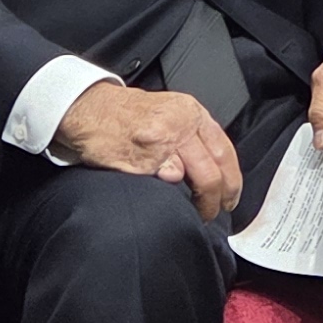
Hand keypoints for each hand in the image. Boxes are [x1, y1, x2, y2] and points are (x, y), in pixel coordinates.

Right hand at [51, 82, 242, 217]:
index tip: (231, 197)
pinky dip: (170, 198)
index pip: (225, 150)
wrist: (90, 109)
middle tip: (214, 212)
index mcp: (191, 112)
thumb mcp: (169, 110)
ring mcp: (162, 144)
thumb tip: (213, 165)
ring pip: (196, 181)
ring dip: (199, 204)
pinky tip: (167, 201)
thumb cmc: (126, 113)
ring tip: (196, 213)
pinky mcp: (143, 162)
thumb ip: (192, 132)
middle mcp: (180, 125)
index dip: (232, 180)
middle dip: (217, 199)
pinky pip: (166, 185)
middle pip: (213, 171)